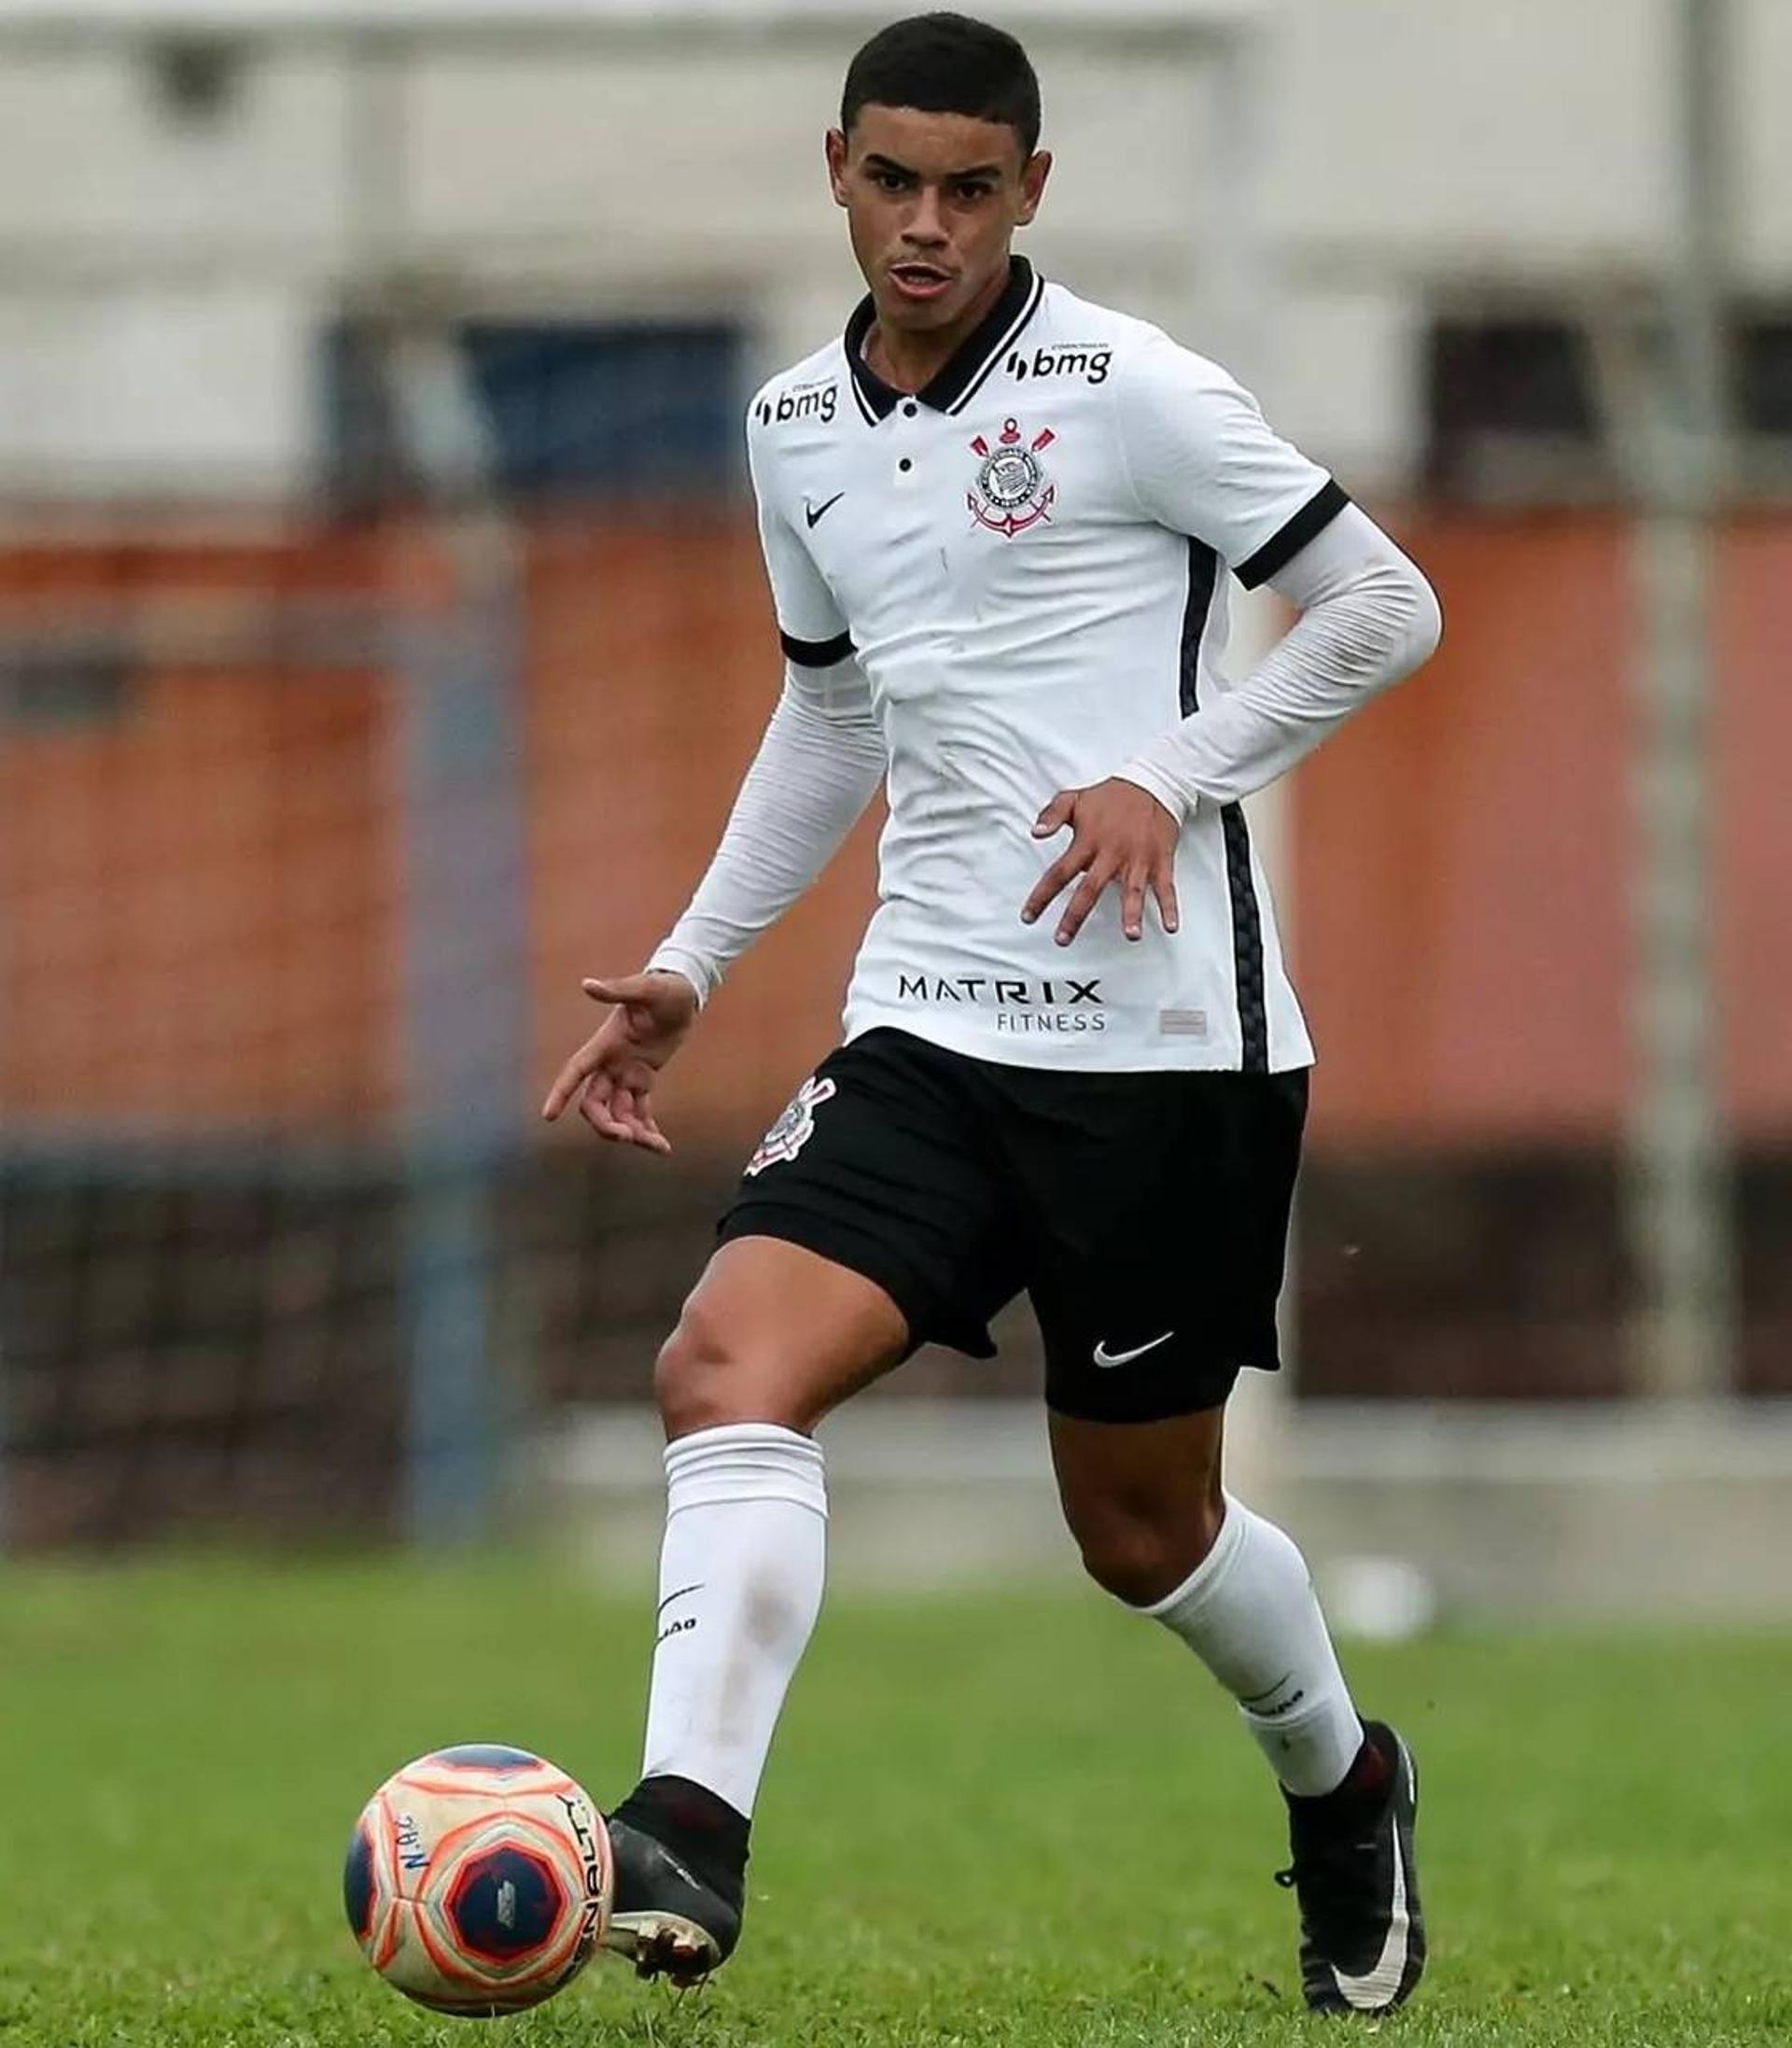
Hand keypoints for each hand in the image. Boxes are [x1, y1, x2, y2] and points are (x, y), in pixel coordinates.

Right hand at [540, 971, 699, 1153]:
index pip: (576, 1070)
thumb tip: (587, 984)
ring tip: (658, 1146)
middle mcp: (610, 1063)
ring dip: (632, 1132)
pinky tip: (662, 1146)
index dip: (561, 1092)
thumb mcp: (645, 988)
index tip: (548, 1115)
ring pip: (618, 1113)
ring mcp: (625, 1074)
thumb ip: (617, 990)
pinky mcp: (642, 1080)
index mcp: (605, 1044)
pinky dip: (647, 1129)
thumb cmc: (665, 988)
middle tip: (629, 1137)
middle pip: (595, 1103)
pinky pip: (640, 1111)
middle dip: (606, 1123)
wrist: (684, 995)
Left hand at [1021, 778, 1181, 945]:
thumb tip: (1035, 832)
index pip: (1059, 873)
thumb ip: (1052, 815)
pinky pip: (1166, 887)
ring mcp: (1137, 859)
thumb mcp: (1074, 798)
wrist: (1152, 784)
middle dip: (1075, 916)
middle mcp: (1111, 854)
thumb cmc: (1110, 796)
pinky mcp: (1160, 860)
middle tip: (1063, 939)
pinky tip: (1171, 926)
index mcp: (1088, 842)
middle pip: (1090, 889)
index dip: (1042, 896)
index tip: (1029, 917)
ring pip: (1133, 890)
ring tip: (1131, 935)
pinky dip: (1170, 906)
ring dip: (1132, 913)